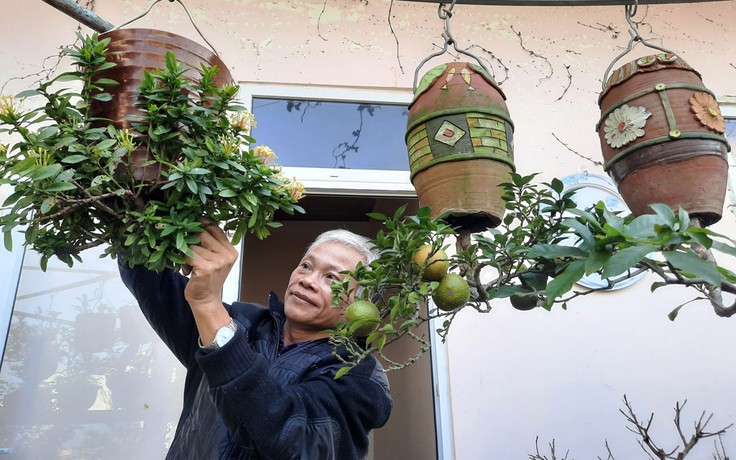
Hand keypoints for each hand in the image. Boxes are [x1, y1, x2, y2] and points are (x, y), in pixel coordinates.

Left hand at [183, 219, 238, 343]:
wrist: (206, 300)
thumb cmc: (207, 279)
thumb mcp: (214, 259)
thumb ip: (211, 244)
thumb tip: (196, 223)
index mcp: (230, 250)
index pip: (215, 228)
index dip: (202, 223)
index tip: (192, 222)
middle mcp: (227, 255)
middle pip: (202, 233)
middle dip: (190, 240)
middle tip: (188, 251)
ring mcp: (218, 262)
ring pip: (193, 246)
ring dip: (186, 255)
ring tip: (190, 266)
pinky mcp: (206, 268)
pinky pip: (189, 255)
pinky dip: (184, 262)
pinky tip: (187, 270)